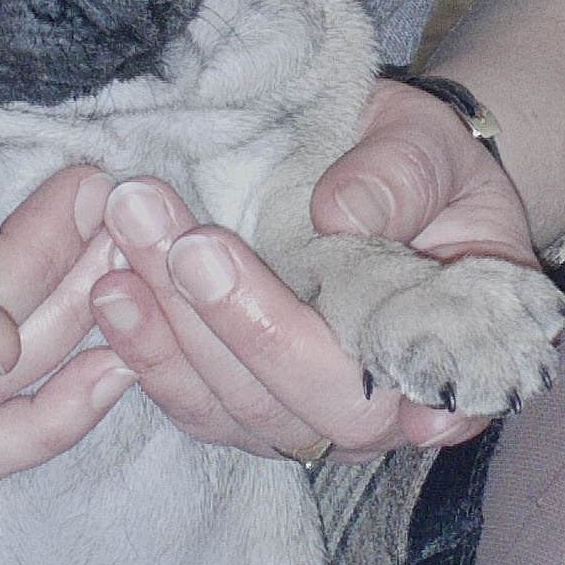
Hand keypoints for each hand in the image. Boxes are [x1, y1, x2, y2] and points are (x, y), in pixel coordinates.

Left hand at [89, 79, 541, 461]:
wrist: (386, 177)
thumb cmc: (421, 167)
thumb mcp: (428, 146)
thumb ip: (401, 175)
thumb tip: (339, 213)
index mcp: (452, 351)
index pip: (411, 384)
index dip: (370, 376)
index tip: (327, 332)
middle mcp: (385, 411)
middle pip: (305, 403)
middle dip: (233, 321)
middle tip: (176, 236)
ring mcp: (307, 418)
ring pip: (236, 410)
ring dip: (172, 333)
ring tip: (124, 244)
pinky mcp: (245, 406)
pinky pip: (194, 405)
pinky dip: (147, 354)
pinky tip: (112, 291)